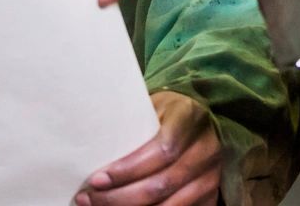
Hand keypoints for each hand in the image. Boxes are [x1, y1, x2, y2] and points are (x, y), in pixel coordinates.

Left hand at [74, 91, 222, 205]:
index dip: (127, 170)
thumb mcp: (153, 103)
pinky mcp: (211, 194)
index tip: (96, 179)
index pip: (160, 151)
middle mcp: (205, 148)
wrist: (206, 116)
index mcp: (188, 118)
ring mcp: (211, 175)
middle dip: (120, 197)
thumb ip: (133, 121)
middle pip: (161, 184)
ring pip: (171, 205)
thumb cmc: (168, 109)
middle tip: (88, 199)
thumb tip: (90, 142)